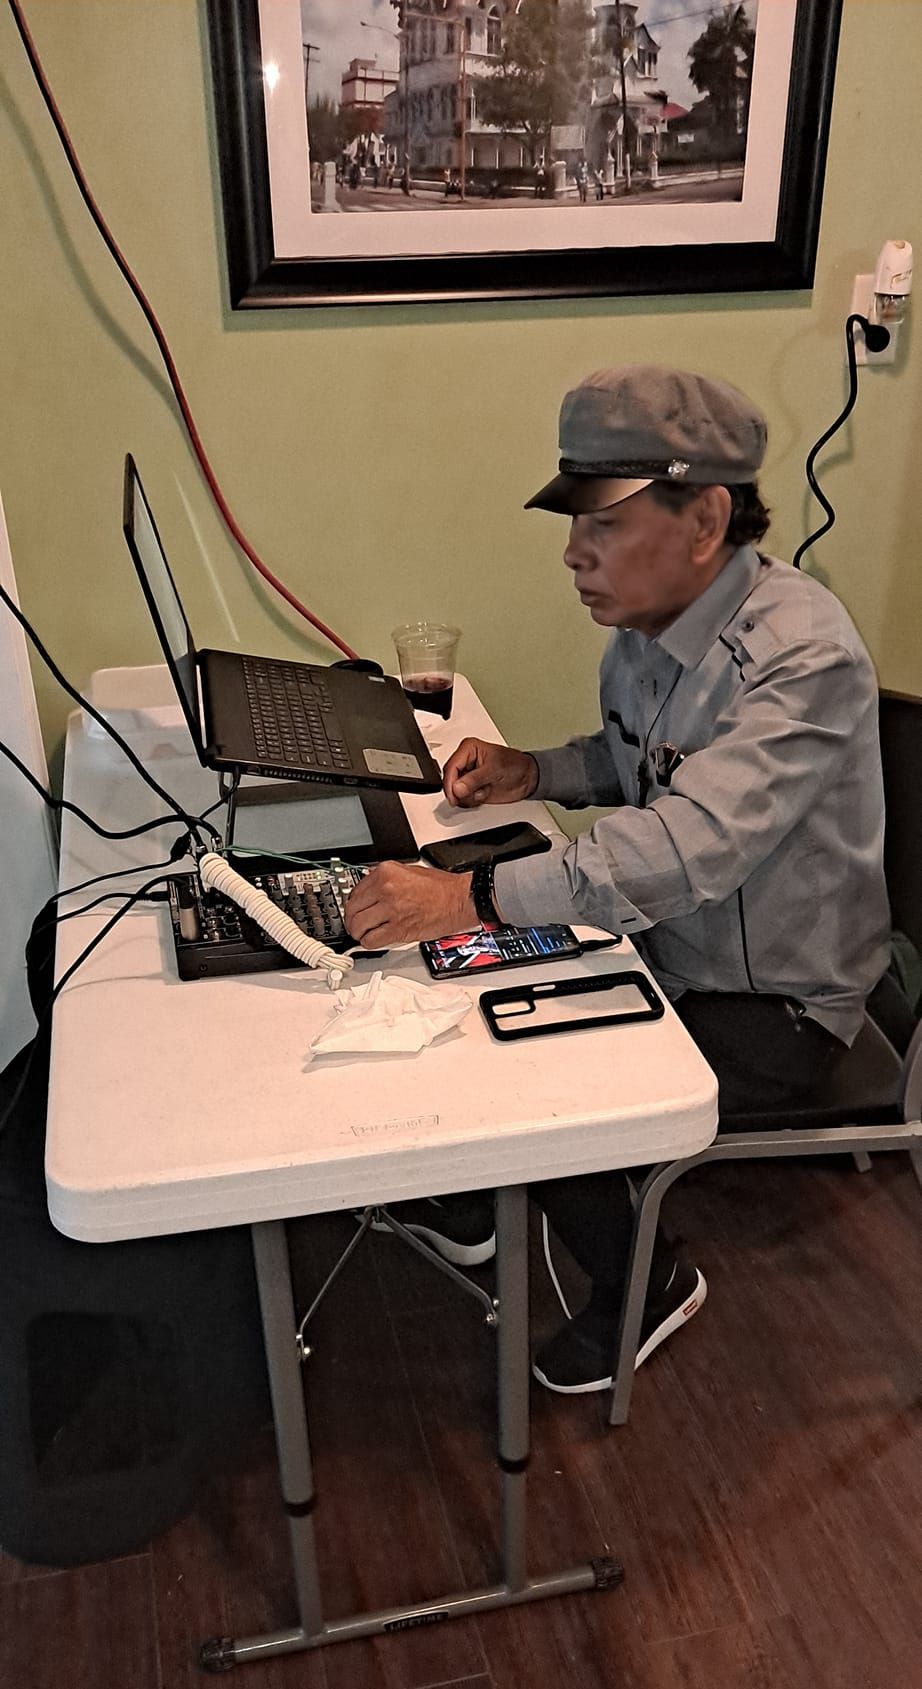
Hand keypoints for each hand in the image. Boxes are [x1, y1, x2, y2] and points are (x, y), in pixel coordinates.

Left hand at [344, 861, 476, 948]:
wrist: (459, 900)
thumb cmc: (442, 888)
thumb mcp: (408, 871)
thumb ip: (387, 879)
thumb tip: (371, 890)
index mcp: (385, 872)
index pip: (354, 891)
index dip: (353, 904)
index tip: (356, 909)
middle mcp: (385, 889)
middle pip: (352, 909)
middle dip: (352, 920)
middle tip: (356, 924)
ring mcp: (391, 910)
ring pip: (358, 926)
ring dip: (358, 933)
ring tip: (363, 934)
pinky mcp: (398, 929)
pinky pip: (371, 940)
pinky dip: (369, 943)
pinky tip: (373, 940)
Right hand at [442, 739, 538, 807]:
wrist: (528, 778)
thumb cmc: (515, 765)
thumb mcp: (494, 770)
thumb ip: (474, 779)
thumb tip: (457, 788)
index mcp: (469, 749)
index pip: (451, 767)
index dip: (450, 783)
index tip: (455, 795)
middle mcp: (466, 762)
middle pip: (450, 780)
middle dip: (460, 791)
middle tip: (472, 794)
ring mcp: (468, 776)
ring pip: (455, 791)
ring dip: (468, 796)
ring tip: (483, 791)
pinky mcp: (472, 788)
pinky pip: (463, 799)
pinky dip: (472, 801)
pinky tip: (483, 794)